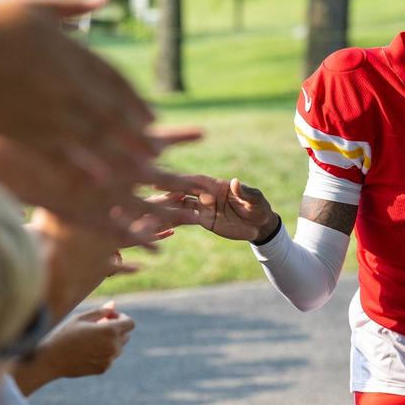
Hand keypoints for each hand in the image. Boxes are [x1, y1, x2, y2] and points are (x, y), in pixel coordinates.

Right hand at [0, 0, 179, 233]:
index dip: (135, 101)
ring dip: (125, 157)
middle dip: (139, 135)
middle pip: (114, 114)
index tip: (153, 118)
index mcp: (70, 52)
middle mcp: (67, 84)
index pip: (114, 80)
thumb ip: (72, 6)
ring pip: (97, 139)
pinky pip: (65, 155)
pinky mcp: (27, 132)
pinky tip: (104, 181)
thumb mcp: (33, 5)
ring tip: (145, 172)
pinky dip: (88, 168)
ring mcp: (48, 111)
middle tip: (160, 152)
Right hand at [32, 303, 134, 380]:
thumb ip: (101, 312)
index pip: (130, 323)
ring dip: (109, 341)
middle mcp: (113, 346)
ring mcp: (109, 359)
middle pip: (125, 335)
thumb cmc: (64, 335)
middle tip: (96, 326)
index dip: (121, 318)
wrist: (51, 360)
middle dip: (115, 329)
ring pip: (118, 347)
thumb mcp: (81, 318)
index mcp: (110, 331)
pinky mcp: (104, 369)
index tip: (108, 317)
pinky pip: (109, 357)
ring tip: (88, 339)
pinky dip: (103, 352)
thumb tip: (113, 305)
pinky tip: (86, 350)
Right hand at [151, 176, 277, 241]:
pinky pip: (184, 219)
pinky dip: (171, 219)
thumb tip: (235, 182)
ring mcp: (201, 207)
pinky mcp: (202, 220)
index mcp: (214, 184)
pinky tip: (156, 223)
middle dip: (164, 192)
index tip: (163, 179)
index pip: (194, 181)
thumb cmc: (259, 208)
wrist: (259, 225)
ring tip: (145, 209)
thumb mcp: (255, 200)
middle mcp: (204, 194)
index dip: (179, 180)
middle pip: (181, 191)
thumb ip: (244, 192)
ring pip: (179, 205)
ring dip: (164, 207)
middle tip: (145, 193)